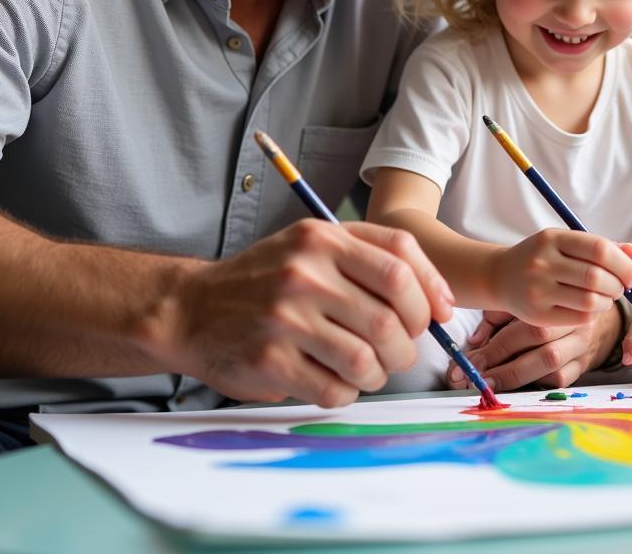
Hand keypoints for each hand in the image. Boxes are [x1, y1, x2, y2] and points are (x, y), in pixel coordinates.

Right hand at [167, 219, 454, 407]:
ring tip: (365, 369)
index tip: (437, 318)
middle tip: (398, 352)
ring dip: (378, 374)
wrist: (191, 307)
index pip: (400, 266)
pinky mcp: (270, 361)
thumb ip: (373, 258)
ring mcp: (285, 317)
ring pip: (367, 360)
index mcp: (322, 238)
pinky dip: (345, 393)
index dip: (430, 296)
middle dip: (407, 346)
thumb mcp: (313, 245)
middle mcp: (305, 272)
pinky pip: (335, 391)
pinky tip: (332, 380)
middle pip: (391, 320)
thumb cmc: (267, 278)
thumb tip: (441, 302)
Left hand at [444, 303, 624, 391]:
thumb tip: (475, 341)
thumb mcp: (525, 297)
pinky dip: (537, 385)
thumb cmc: (550, 301)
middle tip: (475, 378)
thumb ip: (498, 315)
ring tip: (489, 386)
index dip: (496, 346)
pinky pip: (562, 380)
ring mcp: (582, 346)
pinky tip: (516, 388)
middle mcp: (574, 323)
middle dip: (504, 366)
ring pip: (553, 368)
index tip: (470, 361)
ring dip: (517, 379)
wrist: (596, 308)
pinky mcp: (585, 366)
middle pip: (541, 347)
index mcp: (556, 301)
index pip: (526, 327)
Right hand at [490, 231, 631, 326]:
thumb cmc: (542, 257)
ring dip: (608, 302)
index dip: (624, 264)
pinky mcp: (537, 315)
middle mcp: (542, 262)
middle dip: (618, 286)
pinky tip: (590, 307)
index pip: (599, 249)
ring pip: (590, 301)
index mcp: (552, 238)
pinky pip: (579, 318)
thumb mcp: (566, 243)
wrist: (500, 276)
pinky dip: (593, 314)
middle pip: (597, 277)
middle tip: (621, 288)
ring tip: (605, 297)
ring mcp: (537, 290)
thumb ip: (602, 247)